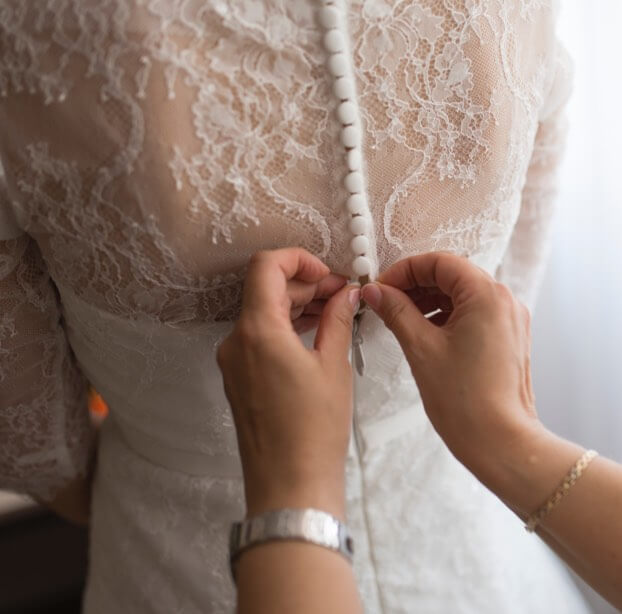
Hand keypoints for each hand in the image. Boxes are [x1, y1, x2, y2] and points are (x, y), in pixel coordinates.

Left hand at [217, 248, 359, 518]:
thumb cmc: (315, 429)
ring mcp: (233, 360)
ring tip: (335, 311)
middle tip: (342, 293)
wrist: (289, 485)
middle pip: (265, 289)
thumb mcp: (333, 366)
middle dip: (305, 283)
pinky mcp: (238, 378)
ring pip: (262, 313)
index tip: (328, 274)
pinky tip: (315, 332)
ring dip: (296, 305)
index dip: (299, 259)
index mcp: (257, 330)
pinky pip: (259, 337)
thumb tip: (346, 293)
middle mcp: (236, 340)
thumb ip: (337, 319)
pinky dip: (284, 327)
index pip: (266, 266)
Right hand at [361, 252, 541, 491]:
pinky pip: (472, 313)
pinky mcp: (507, 337)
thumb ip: (396, 311)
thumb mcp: (421, 347)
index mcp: (487, 295)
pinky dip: (445, 315)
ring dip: (428, 300)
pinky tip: (422, 332)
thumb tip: (375, 291)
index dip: (405, 270)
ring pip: (461, 294)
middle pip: (452, 275)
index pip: (440, 262)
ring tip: (399, 318)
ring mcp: (509, 319)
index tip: (381, 287)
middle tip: (385, 302)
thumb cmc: (465, 400)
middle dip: (415, 285)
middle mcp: (504, 301)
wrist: (500, 442)